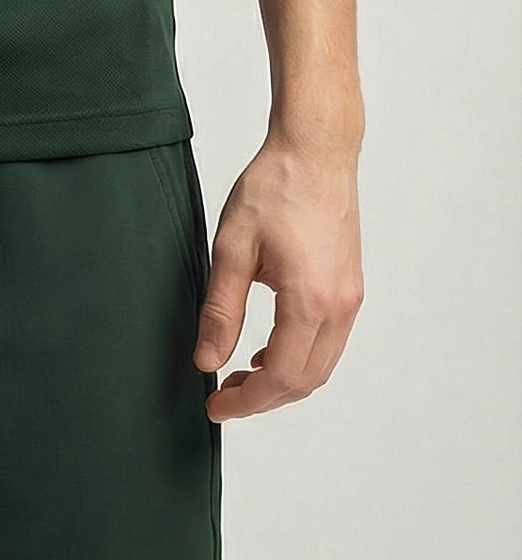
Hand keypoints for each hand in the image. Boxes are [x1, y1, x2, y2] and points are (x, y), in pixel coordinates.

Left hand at [195, 128, 363, 421]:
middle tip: (224, 398)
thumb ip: (221, 310)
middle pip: (306, 380)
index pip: (282, 377)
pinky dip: (301, 357)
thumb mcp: (232, 249)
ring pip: (321, 365)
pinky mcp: (350, 286)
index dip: (247, 402)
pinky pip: (329, 341)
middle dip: (264, 399)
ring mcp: (350, 297)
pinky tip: (270, 349)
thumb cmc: (275, 188)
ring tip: (242, 377)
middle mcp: (340, 306)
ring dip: (284, 380)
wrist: (316, 151)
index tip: (217, 408)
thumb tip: (208, 361)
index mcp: (310, 301)